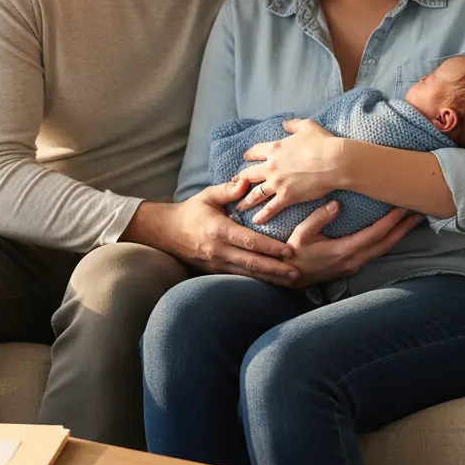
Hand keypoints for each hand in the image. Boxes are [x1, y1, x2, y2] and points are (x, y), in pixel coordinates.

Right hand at [122, 181, 300, 283]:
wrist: (167, 232)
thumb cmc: (191, 211)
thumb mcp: (207, 195)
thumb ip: (228, 189)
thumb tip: (246, 182)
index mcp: (218, 230)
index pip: (249, 241)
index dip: (270, 247)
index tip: (289, 250)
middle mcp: (218, 251)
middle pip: (252, 262)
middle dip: (276, 269)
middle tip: (298, 272)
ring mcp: (216, 264)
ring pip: (248, 274)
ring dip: (270, 278)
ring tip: (291, 280)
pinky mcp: (215, 272)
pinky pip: (240, 277)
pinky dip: (258, 280)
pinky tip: (273, 282)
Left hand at [236, 118, 346, 223]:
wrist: (335, 162)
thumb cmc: (323, 143)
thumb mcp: (307, 126)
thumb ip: (293, 124)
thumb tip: (284, 123)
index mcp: (275, 148)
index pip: (255, 151)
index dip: (249, 155)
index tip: (246, 158)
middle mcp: (271, 166)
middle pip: (250, 173)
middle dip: (240, 179)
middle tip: (234, 183)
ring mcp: (277, 183)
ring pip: (255, 193)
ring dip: (246, 201)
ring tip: (239, 207)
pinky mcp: (286, 196)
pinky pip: (270, 208)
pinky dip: (263, 215)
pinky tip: (256, 221)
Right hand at [273, 204, 423, 289]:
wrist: (289, 278)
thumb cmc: (293, 255)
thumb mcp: (301, 234)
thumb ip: (318, 218)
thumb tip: (336, 204)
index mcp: (344, 251)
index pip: (375, 234)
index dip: (391, 220)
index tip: (403, 207)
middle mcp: (353, 260)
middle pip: (387, 243)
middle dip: (404, 227)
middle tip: (418, 211)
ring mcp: (354, 265)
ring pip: (384, 249)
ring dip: (399, 234)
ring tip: (410, 220)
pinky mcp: (352, 267)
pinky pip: (376, 253)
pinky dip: (388, 241)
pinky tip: (392, 232)